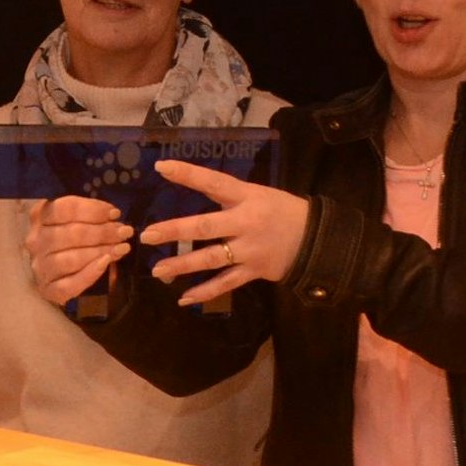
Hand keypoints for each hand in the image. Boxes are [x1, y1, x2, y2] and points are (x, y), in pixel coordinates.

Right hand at [25, 195, 132, 305]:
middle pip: (72, 233)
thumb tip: (113, 215)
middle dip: (104, 232)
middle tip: (125, 232)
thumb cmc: (70, 241)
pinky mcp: (48, 289)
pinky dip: (90, 273)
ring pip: (72, 259)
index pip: (66, 209)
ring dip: (102, 252)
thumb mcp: (73, 220)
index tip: (115, 213)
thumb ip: (88, 215)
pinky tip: (106, 263)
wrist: (59, 274)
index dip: (94, 210)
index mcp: (39, 217)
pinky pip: (70, 284)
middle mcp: (36, 241)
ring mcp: (40, 266)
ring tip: (123, 247)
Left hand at [139, 159, 309, 306]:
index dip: (188, 174)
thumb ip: (225, 194)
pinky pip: (226, 283)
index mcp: (246, 197)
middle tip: (147, 235)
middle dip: (175, 231)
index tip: (161, 167)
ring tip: (158, 271)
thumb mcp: (256, 193)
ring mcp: (249, 250)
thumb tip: (189, 182)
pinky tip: (183, 298)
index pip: (214, 182)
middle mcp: (245, 223)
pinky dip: (205, 292)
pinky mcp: (254, 271)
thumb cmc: (280, 211)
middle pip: (205, 226)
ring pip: (211, 259)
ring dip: (183, 265)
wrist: (318, 240)